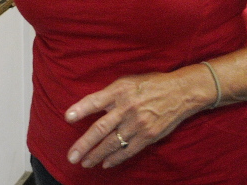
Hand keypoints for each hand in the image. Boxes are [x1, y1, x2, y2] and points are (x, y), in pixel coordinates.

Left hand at [64, 67, 210, 169]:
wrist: (179, 93)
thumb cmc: (149, 84)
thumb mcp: (126, 81)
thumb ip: (109, 94)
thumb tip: (89, 107)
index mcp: (118, 91)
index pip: (95, 100)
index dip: (80, 109)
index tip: (67, 118)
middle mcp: (126, 108)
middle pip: (100, 128)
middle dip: (84, 144)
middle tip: (71, 157)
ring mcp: (137, 124)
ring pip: (112, 143)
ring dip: (96, 155)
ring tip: (84, 163)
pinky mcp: (148, 136)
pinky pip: (128, 150)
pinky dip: (115, 159)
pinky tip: (105, 164)